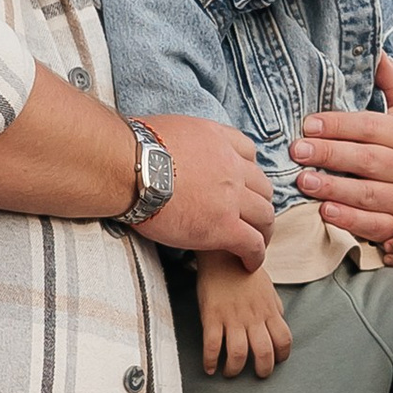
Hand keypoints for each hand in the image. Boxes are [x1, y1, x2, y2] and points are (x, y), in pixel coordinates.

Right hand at [137, 113, 273, 265]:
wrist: (128, 168)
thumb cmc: (130, 149)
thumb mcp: (164, 128)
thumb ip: (177, 140)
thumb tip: (159, 147)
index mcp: (217, 139)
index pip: (248, 154)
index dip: (248, 172)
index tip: (242, 185)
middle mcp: (231, 166)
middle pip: (262, 186)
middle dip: (260, 202)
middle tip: (252, 218)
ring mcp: (231, 197)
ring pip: (264, 215)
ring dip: (263, 230)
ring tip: (256, 243)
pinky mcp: (223, 226)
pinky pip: (252, 243)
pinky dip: (255, 255)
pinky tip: (248, 263)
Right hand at [196, 253, 294, 378]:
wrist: (221, 253)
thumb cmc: (244, 270)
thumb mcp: (267, 287)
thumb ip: (274, 306)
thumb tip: (279, 321)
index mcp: (268, 310)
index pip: (284, 340)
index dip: (282, 355)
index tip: (275, 361)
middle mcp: (253, 316)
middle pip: (264, 352)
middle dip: (263, 370)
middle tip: (257, 375)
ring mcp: (232, 317)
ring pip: (239, 353)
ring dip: (235, 369)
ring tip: (231, 373)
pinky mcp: (212, 316)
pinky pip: (212, 345)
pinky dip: (210, 361)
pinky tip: (209, 368)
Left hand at [290, 58, 392, 242]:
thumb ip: (390, 85)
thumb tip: (378, 50)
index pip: (370, 127)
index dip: (338, 125)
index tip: (307, 124)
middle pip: (366, 159)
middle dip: (329, 154)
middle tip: (296, 150)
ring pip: (368, 193)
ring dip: (334, 187)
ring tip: (303, 181)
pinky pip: (373, 224)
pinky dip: (349, 219)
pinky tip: (325, 211)